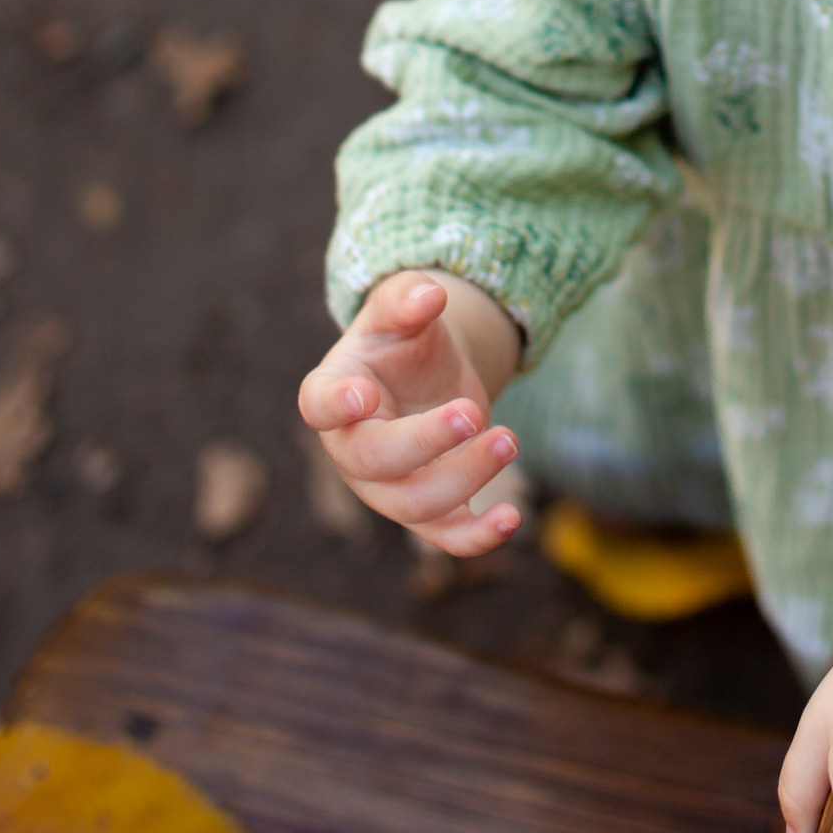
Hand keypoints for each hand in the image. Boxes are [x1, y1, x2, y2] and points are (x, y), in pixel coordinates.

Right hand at [297, 269, 523, 555]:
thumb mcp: (400, 309)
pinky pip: (445, 535)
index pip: (320, 404)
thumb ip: (407, 298)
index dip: (336, 405)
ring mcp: (386, 487)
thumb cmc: (402, 340)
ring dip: (465, 478)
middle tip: (471, 412)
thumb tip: (429, 295)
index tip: (363, 395)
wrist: (427, 375)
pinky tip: (512, 518)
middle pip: (375, 461)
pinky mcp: (427, 510)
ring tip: (509, 438)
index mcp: (333, 393)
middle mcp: (352, 449)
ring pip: (414, 504)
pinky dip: (476, 537)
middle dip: (425, 443)